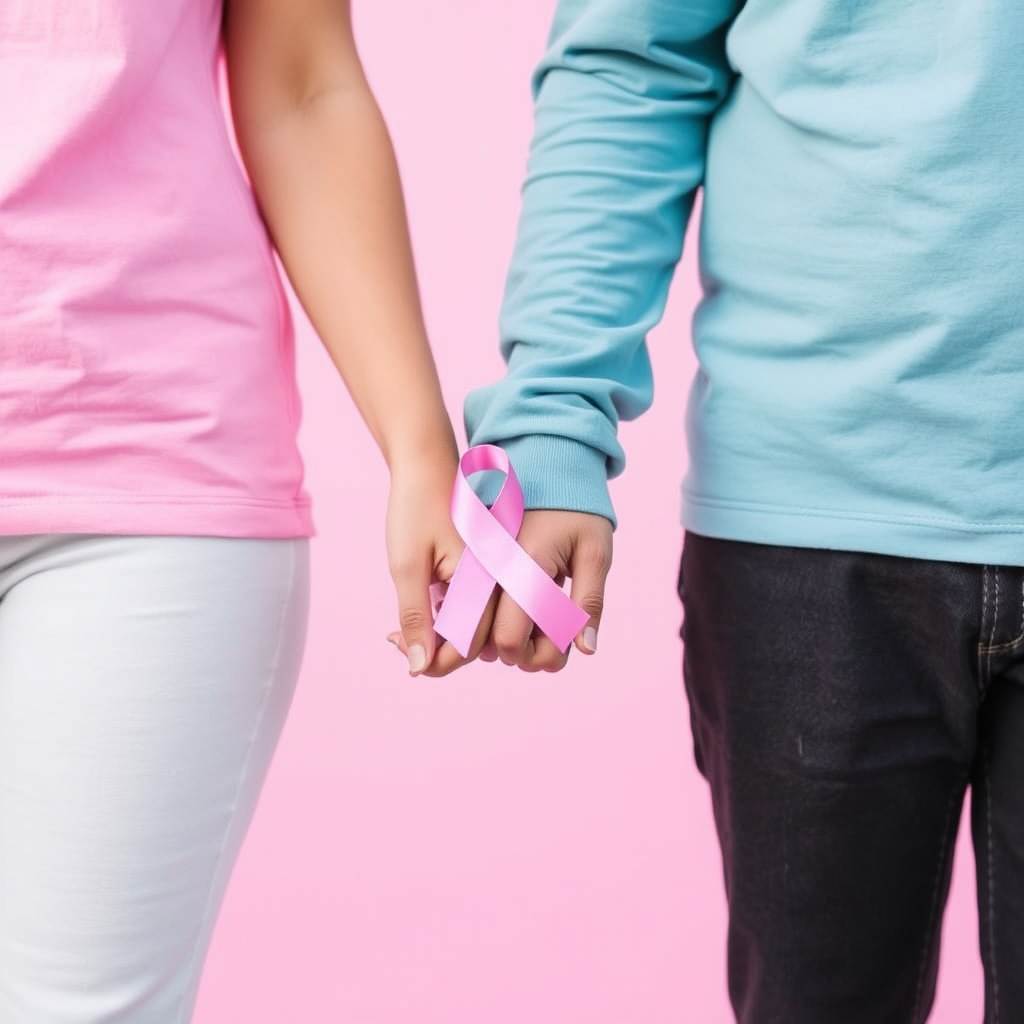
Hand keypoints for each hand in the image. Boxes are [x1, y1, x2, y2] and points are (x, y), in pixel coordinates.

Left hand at [384, 453, 494, 676]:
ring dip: (442, 636)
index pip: (469, 645)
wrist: (426, 459)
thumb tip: (420, 667)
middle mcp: (498, 579)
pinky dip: (448, 616)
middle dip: (437, 651)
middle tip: (395, 639)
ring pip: (474, 627)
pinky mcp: (485, 567)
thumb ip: (416, 616)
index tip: (401, 652)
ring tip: (403, 628)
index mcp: (484, 579)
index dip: (436, 660)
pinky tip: (422, 606)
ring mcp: (493, 572)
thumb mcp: (407, 565)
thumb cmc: (415, 506)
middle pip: (475, 641)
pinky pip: (473, 606)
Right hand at [487, 509, 612, 672]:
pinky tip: (528, 609)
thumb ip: (589, 602)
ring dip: (516, 639)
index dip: (537, 655)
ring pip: (484, 631)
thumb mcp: (595, 552)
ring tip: (546, 619)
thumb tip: (587, 650)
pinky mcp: (478, 567)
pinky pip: (480, 611)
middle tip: (558, 634)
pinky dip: (502, 622)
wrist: (551, 467)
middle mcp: (491, 571)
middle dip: (528, 653)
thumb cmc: (579, 510)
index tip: (562, 643)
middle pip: (494, 644)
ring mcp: (481, 569)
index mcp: (520, 567)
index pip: (509, 640)